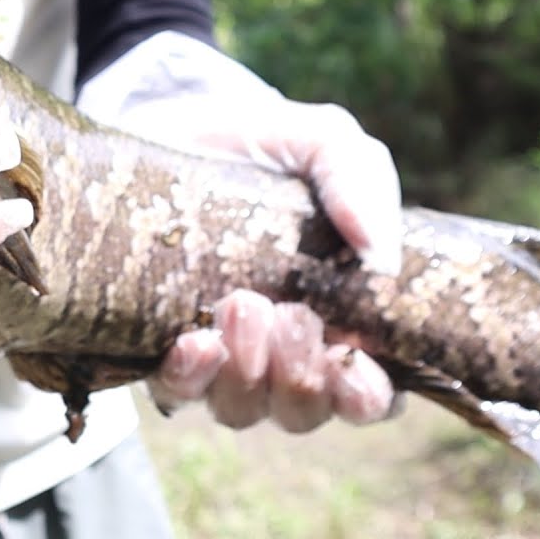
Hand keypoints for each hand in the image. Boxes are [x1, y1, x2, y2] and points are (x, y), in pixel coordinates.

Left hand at [78, 33, 399, 431]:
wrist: (167, 126)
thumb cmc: (260, 145)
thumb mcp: (320, 142)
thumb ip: (360, 180)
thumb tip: (381, 255)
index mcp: (338, 321)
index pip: (368, 394)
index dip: (365, 396)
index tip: (353, 362)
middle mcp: (279, 354)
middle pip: (302, 411)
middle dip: (301, 376)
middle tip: (289, 313)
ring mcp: (218, 358)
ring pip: (241, 409)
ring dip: (247, 372)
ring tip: (242, 304)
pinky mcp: (158, 347)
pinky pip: (176, 392)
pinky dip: (189, 375)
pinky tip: (194, 339)